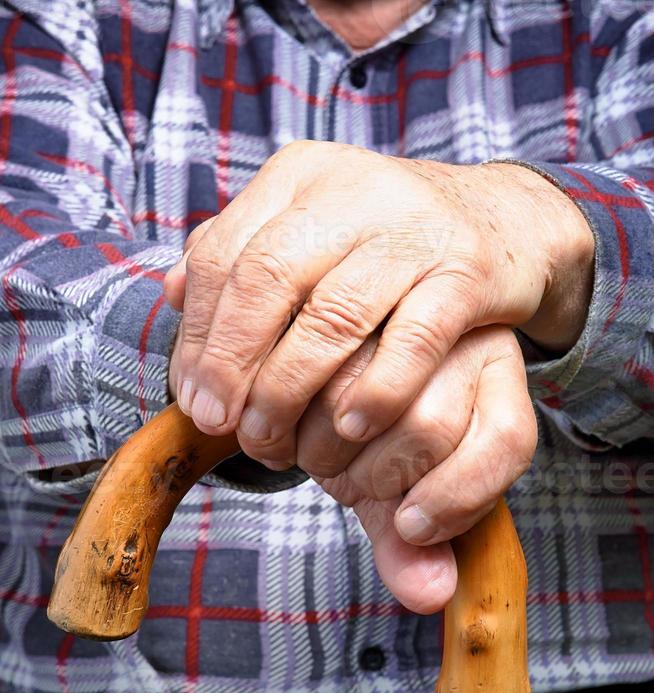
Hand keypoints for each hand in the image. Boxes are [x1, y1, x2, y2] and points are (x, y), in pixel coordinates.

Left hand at [165, 141, 592, 469]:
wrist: (501, 219)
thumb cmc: (386, 245)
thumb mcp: (310, 230)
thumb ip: (243, 254)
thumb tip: (171, 292)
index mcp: (300, 178)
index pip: (223, 253)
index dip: (197, 334)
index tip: (191, 397)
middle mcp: (353, 189)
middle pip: (267, 277)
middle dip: (231, 360)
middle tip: (218, 423)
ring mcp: (414, 227)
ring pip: (333, 313)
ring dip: (291, 387)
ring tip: (271, 440)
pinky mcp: (467, 269)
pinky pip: (414, 338)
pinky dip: (377, 389)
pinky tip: (350, 427)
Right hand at [292, 326, 536, 613]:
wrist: (325, 370)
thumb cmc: (372, 445)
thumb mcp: (396, 498)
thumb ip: (412, 548)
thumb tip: (430, 597)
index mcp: (498, 388)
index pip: (505, 442)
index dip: (459, 497)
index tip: (409, 527)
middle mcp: (463, 340)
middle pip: (431, 427)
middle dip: (370, 475)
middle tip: (340, 476)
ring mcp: (405, 310)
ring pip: (366, 398)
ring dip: (321, 446)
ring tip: (301, 444)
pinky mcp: (335, 297)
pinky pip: (307, 368)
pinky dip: (280, 414)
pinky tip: (269, 423)